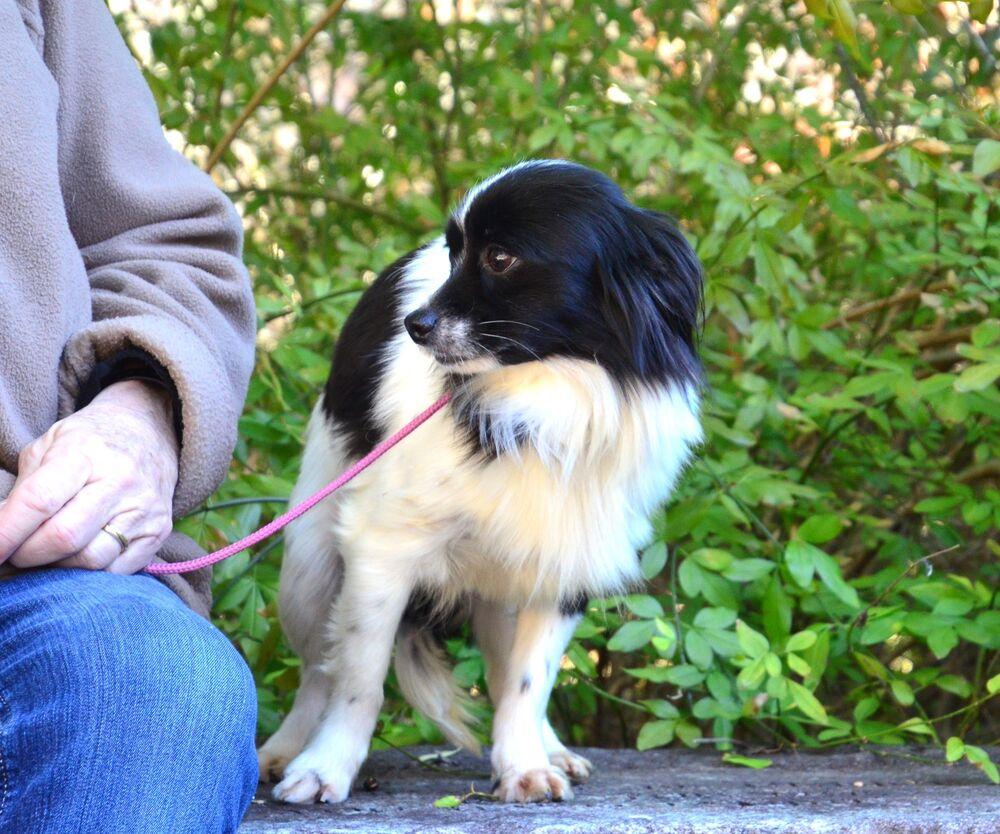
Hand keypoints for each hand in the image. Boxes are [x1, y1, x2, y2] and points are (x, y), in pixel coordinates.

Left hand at [0, 380, 178, 573]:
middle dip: (28, 555)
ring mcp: (143, 510)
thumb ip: (26, 486)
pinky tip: (77, 559)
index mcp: (85, 454)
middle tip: (15, 554)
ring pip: (90, 560)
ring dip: (57, 568)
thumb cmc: (91, 441)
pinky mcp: (159, 532)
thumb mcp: (50, 445)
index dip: (7, 531)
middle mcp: (120, 482)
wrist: (151, 432)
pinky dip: (89, 574)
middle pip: (64, 537)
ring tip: (46, 557)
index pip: (39, 500)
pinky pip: (116, 571)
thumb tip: (3, 532)